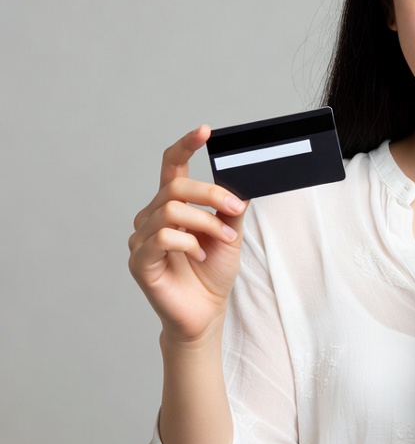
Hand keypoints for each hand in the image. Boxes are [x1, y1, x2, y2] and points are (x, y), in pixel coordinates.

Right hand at [128, 125, 247, 343]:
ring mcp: (142, 238)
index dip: (185, 145)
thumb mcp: (230, 233)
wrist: (206, 313)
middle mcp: (152, 216)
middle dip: (211, 193)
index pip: (172, 166)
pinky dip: (189, 243)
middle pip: (176, 186)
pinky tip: (200, 255)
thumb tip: (245, 176)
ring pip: (171, 210)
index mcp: (172, 204)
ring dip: (206, 223)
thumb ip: (231, 206)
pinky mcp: (139, 261)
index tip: (205, 131)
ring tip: (224, 239)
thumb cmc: (213, 273)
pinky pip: (163, 237)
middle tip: (236, 208)